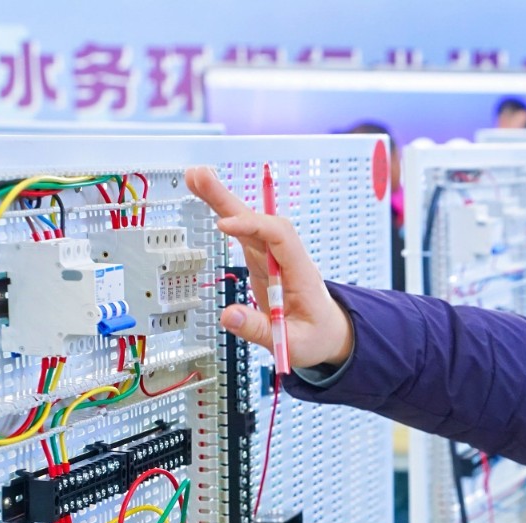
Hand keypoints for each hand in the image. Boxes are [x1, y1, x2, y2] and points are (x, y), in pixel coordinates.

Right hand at [183, 167, 355, 369]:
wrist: (330, 334)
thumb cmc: (317, 337)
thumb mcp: (293, 343)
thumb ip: (260, 330)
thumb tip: (228, 316)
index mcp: (301, 273)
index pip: (278, 237)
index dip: (252, 226)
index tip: (224, 225)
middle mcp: (286, 259)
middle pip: (260, 221)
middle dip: (230, 199)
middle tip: (201, 176)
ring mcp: (272, 258)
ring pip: (248, 223)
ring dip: (222, 201)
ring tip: (196, 178)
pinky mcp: (261, 262)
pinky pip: (242, 234)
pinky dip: (224, 216)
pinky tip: (207, 200)